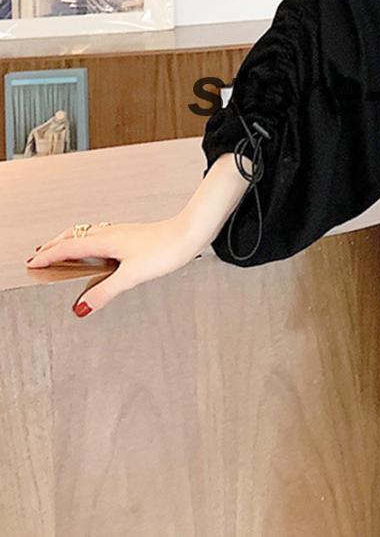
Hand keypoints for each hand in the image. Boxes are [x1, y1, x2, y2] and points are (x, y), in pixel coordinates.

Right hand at [25, 217, 206, 317]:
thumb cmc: (166, 249)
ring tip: (60, 253)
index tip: (31, 264)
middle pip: (72, 237)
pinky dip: (85, 243)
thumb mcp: (132, 275)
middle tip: (38, 257)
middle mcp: (109, 232)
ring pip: (85, 235)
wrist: (190, 234)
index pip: (66, 248)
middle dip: (53, 246)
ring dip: (68, 243)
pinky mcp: (130, 235)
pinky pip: (98, 236)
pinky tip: (94, 252)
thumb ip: (106, 291)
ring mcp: (120, 232)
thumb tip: (82, 307)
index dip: (47, 257)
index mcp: (104, 240)